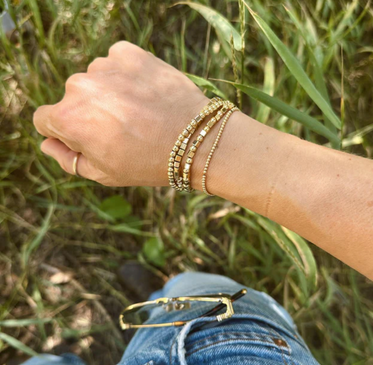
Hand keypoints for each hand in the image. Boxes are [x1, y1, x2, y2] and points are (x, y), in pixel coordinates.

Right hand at [34, 41, 208, 185]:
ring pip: (96, 80)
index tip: (91, 139)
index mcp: (68, 118)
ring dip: (110, 93)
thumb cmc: (148, 162)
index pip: (46, 120)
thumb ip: (67, 159)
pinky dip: (126, 75)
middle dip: (89, 113)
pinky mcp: (129, 53)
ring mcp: (105, 66)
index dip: (66, 134)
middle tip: (122, 130)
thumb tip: (48, 143)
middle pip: (72, 99)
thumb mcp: (103, 173)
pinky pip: (116, 62)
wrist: (196, 140)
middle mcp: (80, 86)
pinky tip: (145, 94)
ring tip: (139, 113)